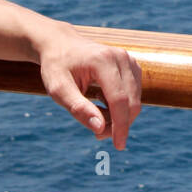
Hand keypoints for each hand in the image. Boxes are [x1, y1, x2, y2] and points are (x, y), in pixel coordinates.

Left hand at [37, 23, 142, 149]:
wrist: (61, 44)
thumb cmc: (57, 67)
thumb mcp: (58, 89)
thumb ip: (78, 108)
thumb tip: (100, 128)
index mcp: (103, 61)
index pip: (119, 99)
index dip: (121, 125)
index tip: (119, 146)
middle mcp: (121, 57)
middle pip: (131, 101)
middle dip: (119, 124)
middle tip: (98, 135)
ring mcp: (129, 59)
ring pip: (135, 99)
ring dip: (120, 116)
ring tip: (95, 116)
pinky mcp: (132, 65)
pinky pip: (134, 93)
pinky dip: (122, 106)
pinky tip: (102, 104)